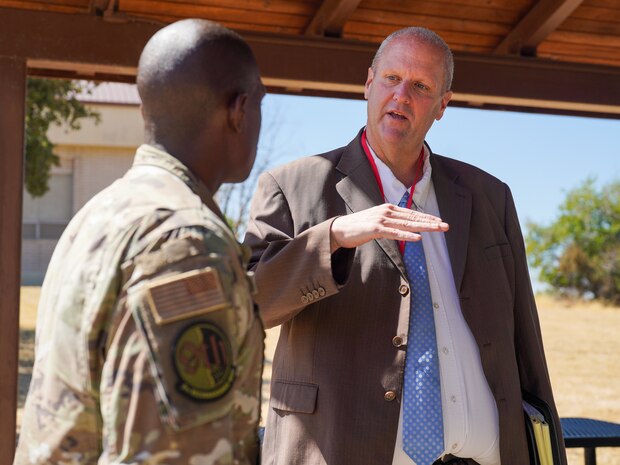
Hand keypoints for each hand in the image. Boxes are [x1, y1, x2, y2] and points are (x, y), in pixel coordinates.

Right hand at [330, 203, 448, 250]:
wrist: (339, 229)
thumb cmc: (358, 227)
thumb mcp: (376, 222)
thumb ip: (390, 223)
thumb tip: (402, 228)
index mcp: (388, 209)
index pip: (411, 214)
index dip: (426, 218)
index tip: (439, 221)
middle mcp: (387, 211)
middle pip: (413, 218)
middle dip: (430, 222)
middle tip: (446, 226)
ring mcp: (381, 219)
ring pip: (407, 224)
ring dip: (424, 227)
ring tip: (437, 229)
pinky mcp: (375, 229)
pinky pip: (394, 233)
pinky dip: (407, 236)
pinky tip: (418, 238)